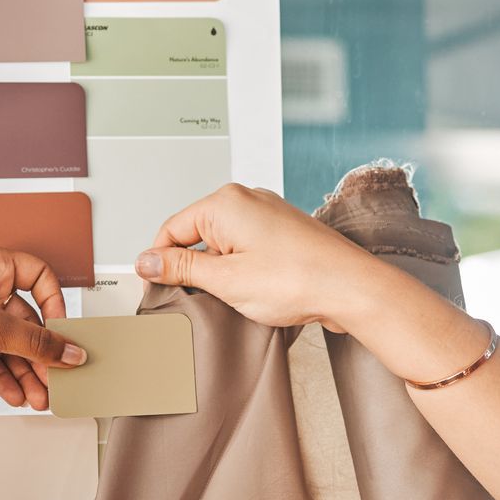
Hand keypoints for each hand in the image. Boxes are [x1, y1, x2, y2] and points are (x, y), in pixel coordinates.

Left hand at [0, 244, 84, 418]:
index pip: (37, 275)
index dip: (54, 304)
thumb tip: (70, 351)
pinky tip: (15, 394)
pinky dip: (4, 376)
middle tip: (55, 376)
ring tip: (38, 395)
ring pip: (9, 343)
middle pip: (25, 318)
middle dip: (40, 352)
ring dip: (25, 371)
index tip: (61, 331)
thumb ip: (37, 343)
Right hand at [133, 183, 395, 332]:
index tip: (156, 288)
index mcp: (225, 203)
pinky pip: (247, 248)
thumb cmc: (301, 279)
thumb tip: (148, 260)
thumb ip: (181, 268)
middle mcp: (246, 200)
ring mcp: (267, 215)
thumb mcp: (225, 280)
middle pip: (196, 235)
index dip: (159, 262)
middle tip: (200, 299)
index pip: (170, 229)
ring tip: (236, 297)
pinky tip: (255, 292)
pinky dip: (242, 270)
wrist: (351, 288)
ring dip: (219, 272)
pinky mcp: (283, 232)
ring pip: (222, 244)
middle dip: (192, 268)